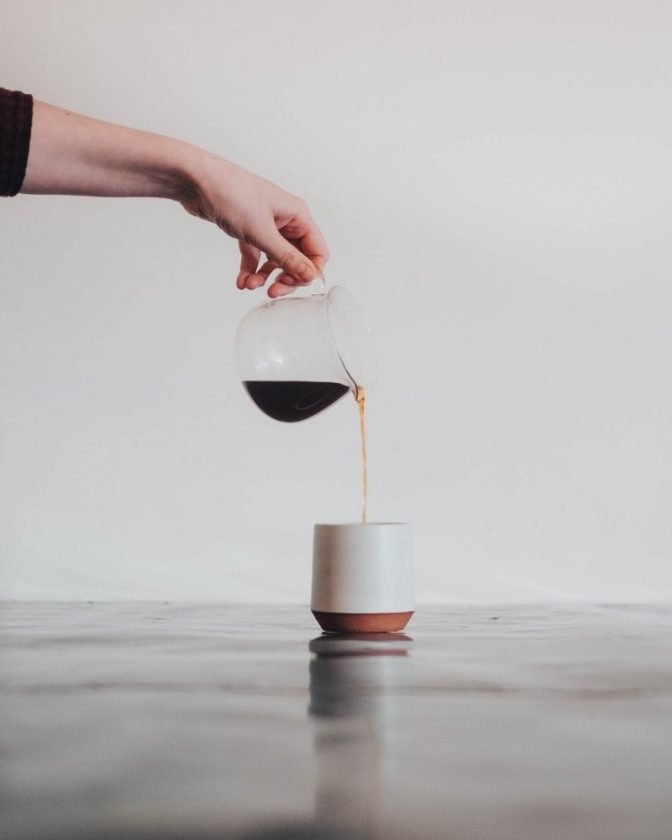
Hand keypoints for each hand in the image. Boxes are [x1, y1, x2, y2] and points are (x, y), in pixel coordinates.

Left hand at [180, 151, 328, 296]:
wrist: (195, 181)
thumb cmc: (231, 194)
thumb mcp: (261, 232)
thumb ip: (287, 257)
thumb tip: (309, 275)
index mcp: (297, 215)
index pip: (317, 250)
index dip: (309, 271)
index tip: (293, 284)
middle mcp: (285, 220)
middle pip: (297, 259)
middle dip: (285, 278)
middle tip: (273, 291)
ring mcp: (267, 225)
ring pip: (275, 260)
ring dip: (265, 276)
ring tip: (250, 285)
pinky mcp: (249, 230)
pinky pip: (256, 256)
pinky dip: (250, 270)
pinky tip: (241, 281)